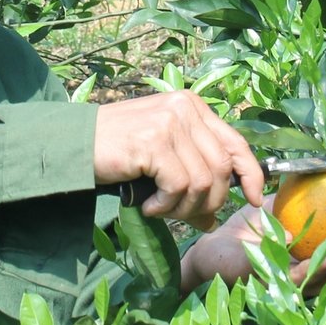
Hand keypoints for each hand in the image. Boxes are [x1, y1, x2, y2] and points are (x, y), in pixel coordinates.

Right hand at [93, 91, 264, 231]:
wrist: (72, 144)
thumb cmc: (116, 151)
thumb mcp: (163, 155)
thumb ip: (193, 173)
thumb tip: (215, 217)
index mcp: (192, 106)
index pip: (236, 142)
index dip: (251, 174)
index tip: (254, 200)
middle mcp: (185, 109)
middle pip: (222, 168)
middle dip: (211, 202)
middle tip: (189, 218)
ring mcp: (170, 123)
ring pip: (203, 182)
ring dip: (184, 208)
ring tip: (161, 209)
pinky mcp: (154, 142)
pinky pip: (179, 186)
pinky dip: (166, 205)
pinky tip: (149, 205)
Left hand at [178, 200, 325, 294]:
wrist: (210, 247)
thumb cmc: (245, 231)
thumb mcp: (274, 210)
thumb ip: (297, 201)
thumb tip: (323, 177)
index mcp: (307, 260)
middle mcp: (299, 276)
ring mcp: (281, 283)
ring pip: (311, 281)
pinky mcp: (259, 283)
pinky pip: (277, 275)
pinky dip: (294, 266)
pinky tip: (302, 252)